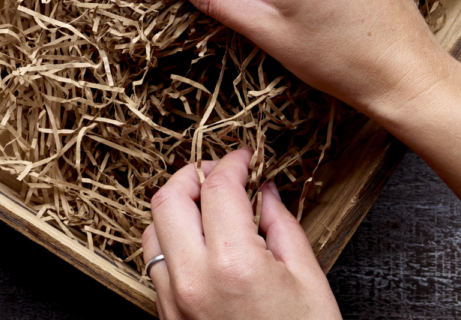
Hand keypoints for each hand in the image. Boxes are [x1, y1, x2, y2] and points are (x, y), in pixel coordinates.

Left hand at [142, 149, 341, 319]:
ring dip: (175, 208)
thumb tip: (265, 191)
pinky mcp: (168, 316)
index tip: (244, 157)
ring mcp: (174, 300)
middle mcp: (193, 279)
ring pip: (152, 229)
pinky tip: (199, 241)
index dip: (232, 162)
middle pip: (167, 199)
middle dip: (191, 175)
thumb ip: (282, 226)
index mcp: (233, 264)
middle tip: (219, 173)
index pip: (217, 188)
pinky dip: (170, 240)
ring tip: (208, 205)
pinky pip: (155, 263)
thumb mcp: (309, 282)